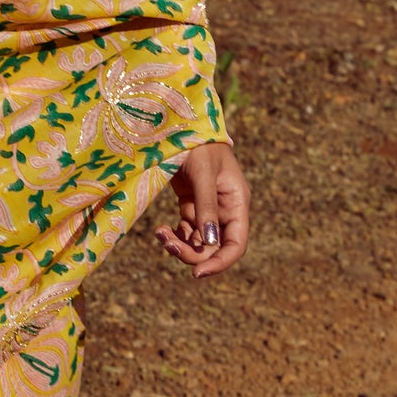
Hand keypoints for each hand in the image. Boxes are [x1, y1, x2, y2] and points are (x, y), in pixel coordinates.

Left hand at [154, 141, 249, 279]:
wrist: (183, 124)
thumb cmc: (198, 144)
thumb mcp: (203, 174)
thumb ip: (206, 207)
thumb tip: (208, 243)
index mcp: (237, 203)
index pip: (236, 244)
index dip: (220, 262)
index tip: (197, 273)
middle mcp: (225, 210)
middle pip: (214, 247)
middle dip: (191, 253)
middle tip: (166, 243)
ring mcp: (208, 208)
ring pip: (198, 242)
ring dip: (180, 245)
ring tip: (160, 234)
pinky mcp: (192, 204)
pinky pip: (187, 231)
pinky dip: (175, 235)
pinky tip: (162, 230)